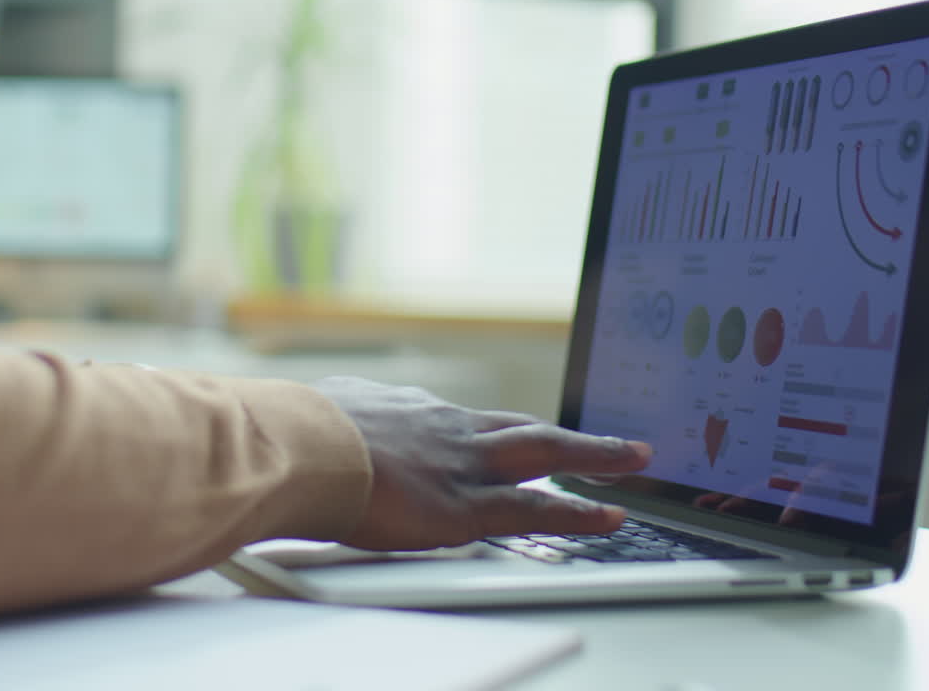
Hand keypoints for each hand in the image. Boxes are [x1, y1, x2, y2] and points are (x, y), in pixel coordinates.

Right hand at [311, 376, 652, 550]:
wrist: (300, 446)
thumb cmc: (296, 433)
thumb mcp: (323, 413)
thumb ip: (338, 419)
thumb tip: (317, 417)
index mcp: (411, 412)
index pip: (469, 422)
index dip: (500, 430)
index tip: (517, 431)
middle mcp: (448, 429)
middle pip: (524, 428)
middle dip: (569, 435)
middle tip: (609, 439)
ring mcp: (463, 464)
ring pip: (545, 454)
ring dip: (593, 457)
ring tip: (632, 459)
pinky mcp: (465, 504)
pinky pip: (536, 509)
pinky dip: (577, 512)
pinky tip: (608, 516)